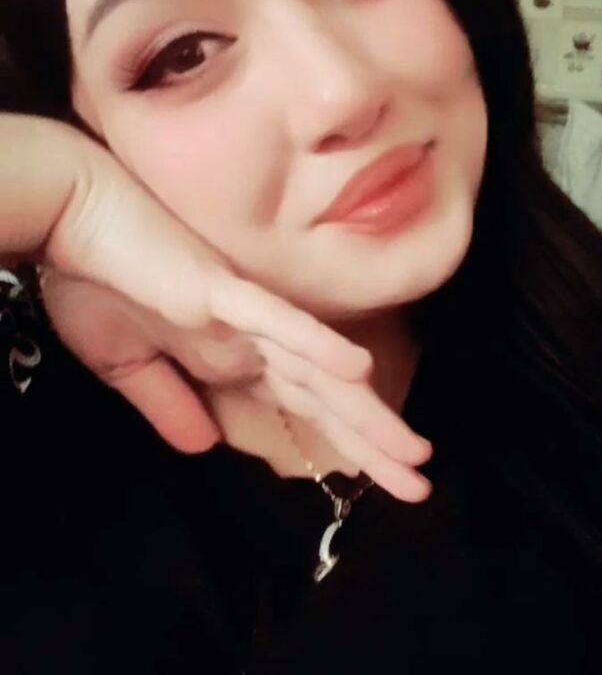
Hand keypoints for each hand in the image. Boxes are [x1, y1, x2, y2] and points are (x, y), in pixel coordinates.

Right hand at [3, 115, 430, 501]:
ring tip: (412, 453)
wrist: (76, 220)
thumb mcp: (128, 364)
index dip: (346, 442)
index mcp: (235, 357)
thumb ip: (169, 404)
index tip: (385, 477)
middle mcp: (253, 340)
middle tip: (421, 483)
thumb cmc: (100, 284)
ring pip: (315, 369)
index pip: (304, 407)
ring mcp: (243, 315)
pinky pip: (276, 321)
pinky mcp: (221, 291)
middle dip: (374, 442)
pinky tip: (357, 369)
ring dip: (363, 411)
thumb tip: (203, 447)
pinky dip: (314, 345)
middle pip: (326, 397)